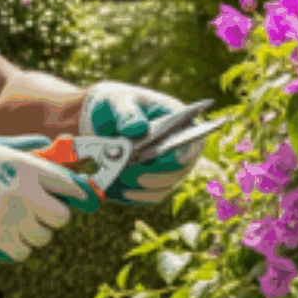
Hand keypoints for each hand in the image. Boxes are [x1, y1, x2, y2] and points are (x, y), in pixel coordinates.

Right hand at [0, 136, 95, 261]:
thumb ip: (22, 146)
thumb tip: (46, 144)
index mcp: (25, 166)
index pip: (69, 184)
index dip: (79, 194)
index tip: (81, 200)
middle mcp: (25, 193)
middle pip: (61, 217)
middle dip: (52, 218)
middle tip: (38, 215)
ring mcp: (13, 219)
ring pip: (43, 238)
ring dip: (33, 235)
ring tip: (16, 226)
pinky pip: (23, 253)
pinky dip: (16, 249)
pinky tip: (4, 239)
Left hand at [80, 81, 203, 205]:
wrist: (102, 119)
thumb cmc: (115, 104)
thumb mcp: (116, 101)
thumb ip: (126, 113)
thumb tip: (138, 129)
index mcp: (179, 120)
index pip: (194, 138)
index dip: (189, 150)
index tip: (177, 157)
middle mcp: (179, 146)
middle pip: (180, 169)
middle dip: (156, 175)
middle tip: (132, 174)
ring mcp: (168, 166)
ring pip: (164, 186)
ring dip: (141, 187)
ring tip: (116, 178)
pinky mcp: (153, 181)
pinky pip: (149, 195)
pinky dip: (133, 195)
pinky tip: (115, 190)